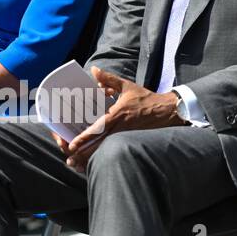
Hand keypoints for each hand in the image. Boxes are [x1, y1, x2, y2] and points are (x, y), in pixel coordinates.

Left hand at [61, 67, 183, 171]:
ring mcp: (125, 137)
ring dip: (90, 158)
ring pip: (105, 151)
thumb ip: (109, 79)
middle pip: (98, 145)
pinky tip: (92, 163)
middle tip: (70, 158)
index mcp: (117, 115)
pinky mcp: (130, 142)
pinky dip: (102, 157)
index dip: (84, 138)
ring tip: (77, 164)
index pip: (97, 129)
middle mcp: (120, 129)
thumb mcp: (126, 86)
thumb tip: (94, 70)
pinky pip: (113, 151)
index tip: (72, 145)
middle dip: (83, 153)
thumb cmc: (146, 99)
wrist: (166, 112)